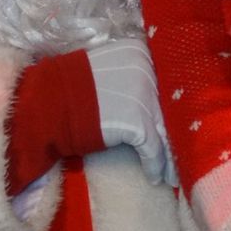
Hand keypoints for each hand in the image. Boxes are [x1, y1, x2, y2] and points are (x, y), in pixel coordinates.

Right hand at [86, 38, 177, 185]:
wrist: (49, 102)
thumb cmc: (72, 89)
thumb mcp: (108, 68)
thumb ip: (132, 75)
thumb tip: (152, 97)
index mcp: (140, 53)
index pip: (165, 85)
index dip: (172, 110)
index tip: (177, 126)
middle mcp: (147, 70)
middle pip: (169, 109)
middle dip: (175, 135)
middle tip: (181, 155)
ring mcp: (144, 96)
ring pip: (165, 132)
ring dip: (169, 157)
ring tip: (172, 174)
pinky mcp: (137, 122)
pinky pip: (153, 149)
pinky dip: (154, 166)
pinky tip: (154, 177)